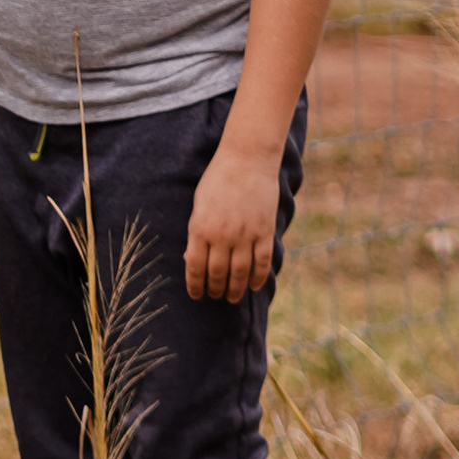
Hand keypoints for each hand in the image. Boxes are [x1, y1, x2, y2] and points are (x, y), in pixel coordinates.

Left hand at [186, 134, 282, 304]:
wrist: (247, 160)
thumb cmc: (218, 179)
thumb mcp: (199, 204)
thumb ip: (197, 231)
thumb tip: (193, 259)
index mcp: (200, 228)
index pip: (195, 266)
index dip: (195, 285)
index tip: (196, 295)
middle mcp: (222, 235)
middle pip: (217, 273)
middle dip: (215, 289)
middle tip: (215, 297)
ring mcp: (245, 235)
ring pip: (240, 273)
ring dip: (235, 289)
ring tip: (232, 298)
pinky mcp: (264, 231)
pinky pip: (262, 262)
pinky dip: (258, 277)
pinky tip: (254, 286)